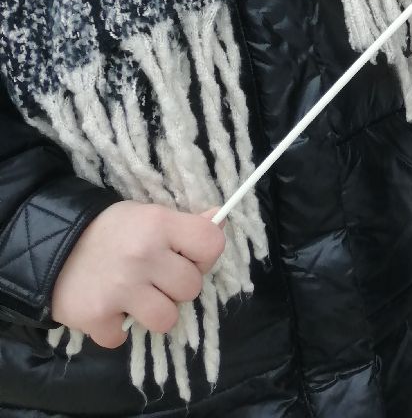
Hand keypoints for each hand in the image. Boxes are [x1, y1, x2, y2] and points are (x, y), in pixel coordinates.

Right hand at [51, 201, 224, 348]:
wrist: (53, 247)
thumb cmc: (111, 230)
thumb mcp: (148, 214)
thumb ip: (184, 223)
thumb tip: (218, 221)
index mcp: (160, 224)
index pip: (211, 244)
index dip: (205, 255)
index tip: (189, 257)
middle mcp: (143, 256)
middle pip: (192, 288)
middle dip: (177, 286)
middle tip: (156, 277)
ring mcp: (120, 289)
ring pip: (168, 319)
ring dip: (154, 312)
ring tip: (137, 297)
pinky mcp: (98, 318)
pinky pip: (124, 337)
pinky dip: (116, 328)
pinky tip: (109, 307)